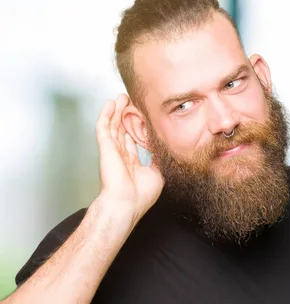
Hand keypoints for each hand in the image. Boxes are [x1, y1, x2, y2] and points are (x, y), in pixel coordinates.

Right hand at [95, 94, 163, 220]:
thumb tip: (167, 150)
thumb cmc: (141, 195)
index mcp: (132, 163)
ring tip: (123, 96)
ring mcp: (112, 151)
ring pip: (114, 125)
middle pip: (123, 129)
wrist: (127, 203)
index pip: (134, 140)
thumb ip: (159, 160)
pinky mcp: (105, 147)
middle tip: (133, 101)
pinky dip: (106, 114)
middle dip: (127, 115)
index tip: (143, 117)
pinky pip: (104, 127)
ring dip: (118, 110)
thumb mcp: (158, 173)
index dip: (138, 128)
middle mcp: (121, 155)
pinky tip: (111, 103)